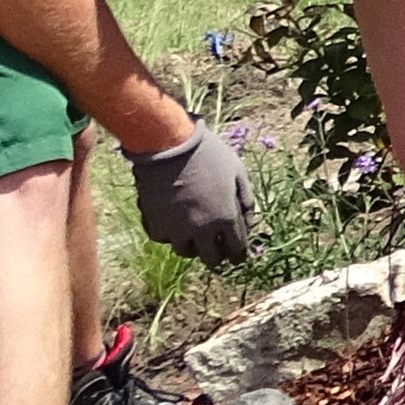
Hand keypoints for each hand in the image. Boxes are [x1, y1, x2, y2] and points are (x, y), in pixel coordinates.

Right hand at [128, 128, 255, 263]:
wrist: (169, 145)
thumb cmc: (209, 154)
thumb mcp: (238, 173)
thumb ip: (246, 202)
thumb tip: (250, 226)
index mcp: (225, 218)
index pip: (237, 250)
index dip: (238, 254)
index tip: (237, 253)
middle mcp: (201, 230)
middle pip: (211, 259)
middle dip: (217, 254)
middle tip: (217, 246)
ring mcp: (176, 229)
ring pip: (186, 252)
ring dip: (193, 245)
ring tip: (195, 232)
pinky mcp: (155, 224)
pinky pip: (165, 239)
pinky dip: (170, 233)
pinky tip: (174, 220)